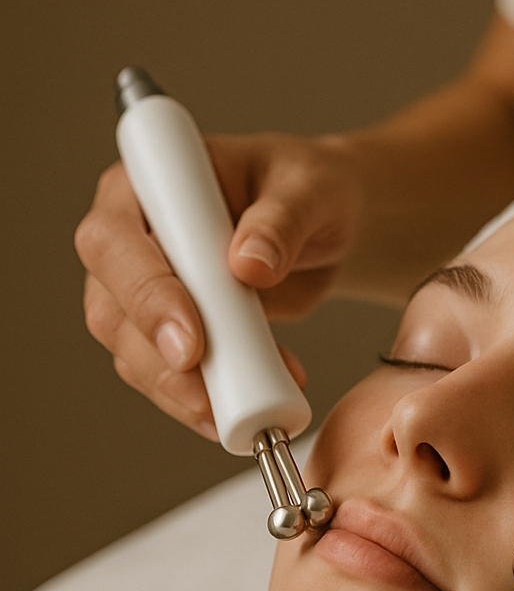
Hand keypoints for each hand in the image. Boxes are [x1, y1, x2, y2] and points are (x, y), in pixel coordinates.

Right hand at [75, 133, 358, 437]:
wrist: (324, 227)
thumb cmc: (309, 192)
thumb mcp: (312, 190)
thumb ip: (283, 221)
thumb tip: (249, 262)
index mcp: (151, 185)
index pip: (115, 241)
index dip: (145, 296)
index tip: (190, 343)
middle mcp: (134, 238)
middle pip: (112, 310)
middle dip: (158, 362)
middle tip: (210, 399)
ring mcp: (147, 290)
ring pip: (135, 354)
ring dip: (185, 392)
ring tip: (252, 404)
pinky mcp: (172, 332)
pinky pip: (170, 378)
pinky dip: (205, 401)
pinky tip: (247, 405)